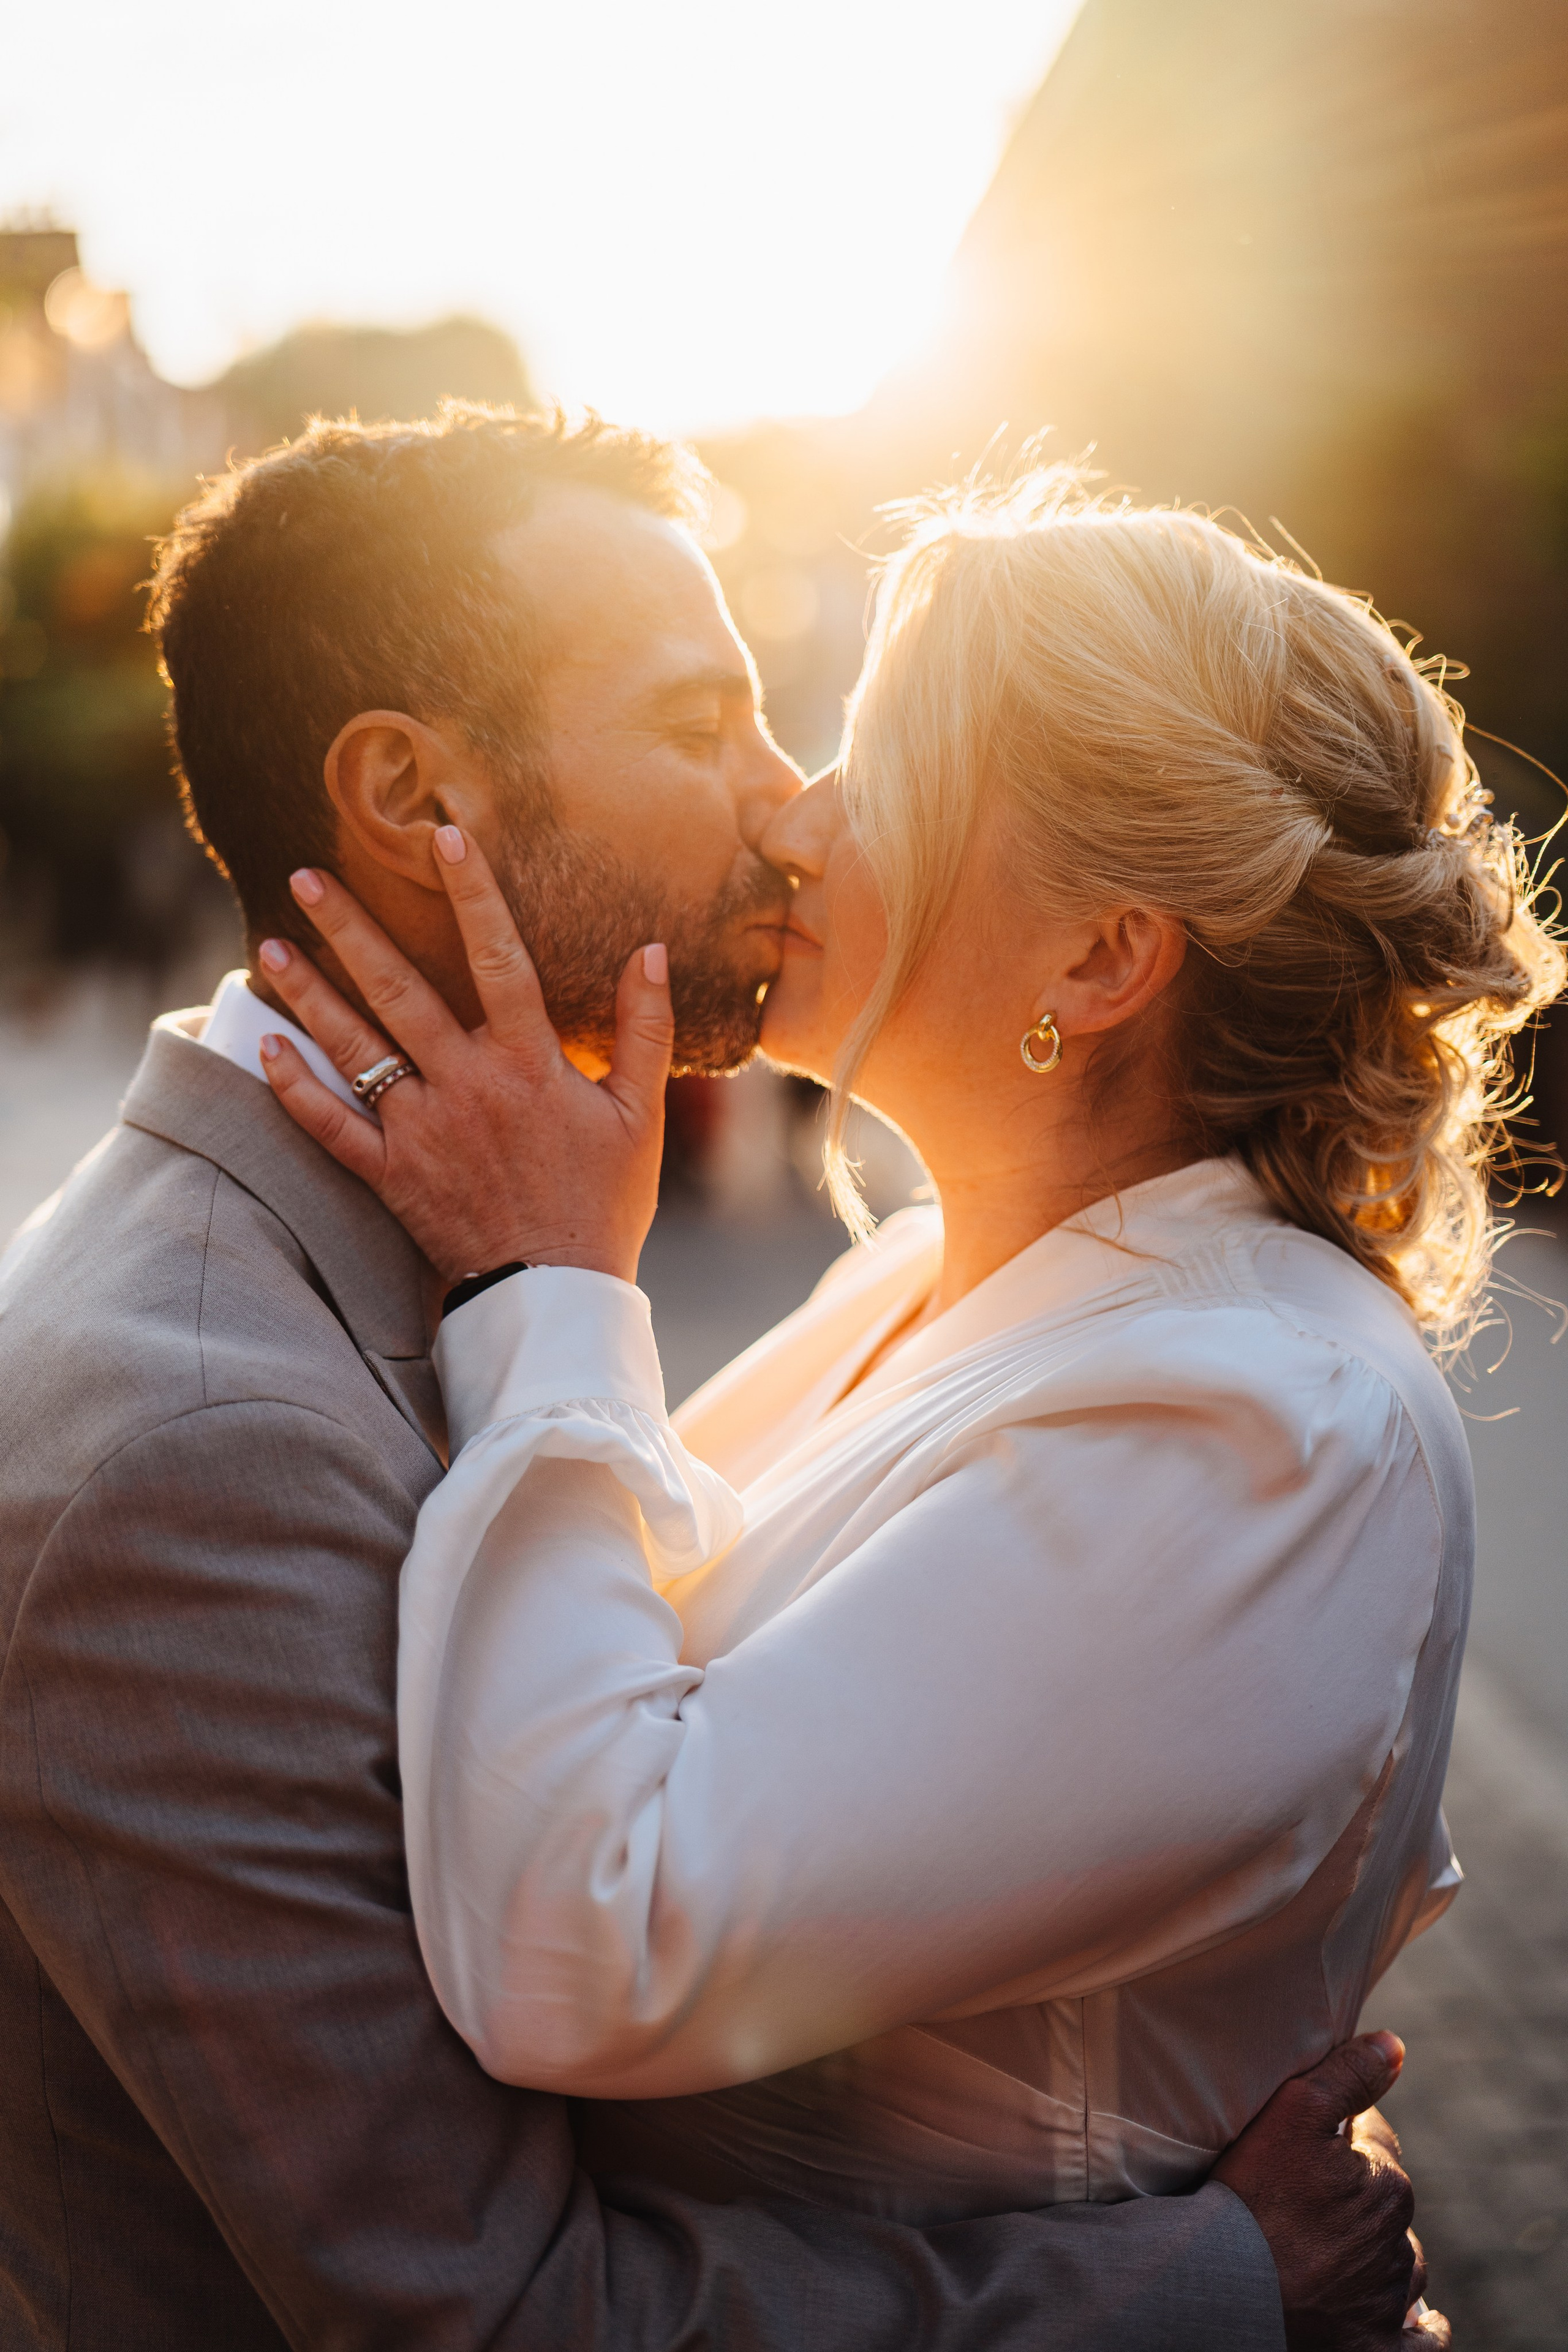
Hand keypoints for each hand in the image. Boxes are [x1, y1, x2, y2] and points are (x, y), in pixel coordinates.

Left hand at [254, 827, 672, 1286]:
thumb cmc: (603, 1205)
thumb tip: (650, 951)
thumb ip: (643, 1030)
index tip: (444, 837)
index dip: (472, 893)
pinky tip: (262, 1047)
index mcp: (530, 1064)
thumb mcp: (640, 1116)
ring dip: (307, 994)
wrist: (556, 1297)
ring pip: (355, 1050)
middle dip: (350, 930)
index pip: (498, 957)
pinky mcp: (391, 1176)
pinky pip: (331, 1126)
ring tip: (267, 946)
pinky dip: (294, 1088)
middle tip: (304, 877)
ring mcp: (422, 1131)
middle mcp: (467, 1086)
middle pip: (400, 991)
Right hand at [1213, 2031, 1450, 2347]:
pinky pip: (1416, 2342)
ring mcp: (1387, 2301)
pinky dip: (1418, 2330)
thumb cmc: (1254, 2196)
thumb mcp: (1294, 2112)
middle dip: (1355, 2190)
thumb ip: (1347, 2075)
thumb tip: (1394, 2046)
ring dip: (1376, 2252)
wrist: (1227, 2287)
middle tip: (1303, 2189)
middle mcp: (1398, 2245)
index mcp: (1388, 2186)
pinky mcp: (1374, 2347)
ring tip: (1333, 2247)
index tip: (1306, 2137)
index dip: (1341, 2132)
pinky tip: (1416, 2322)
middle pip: (1384, 2202)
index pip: (1377, 2142)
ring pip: (1395, 2264)